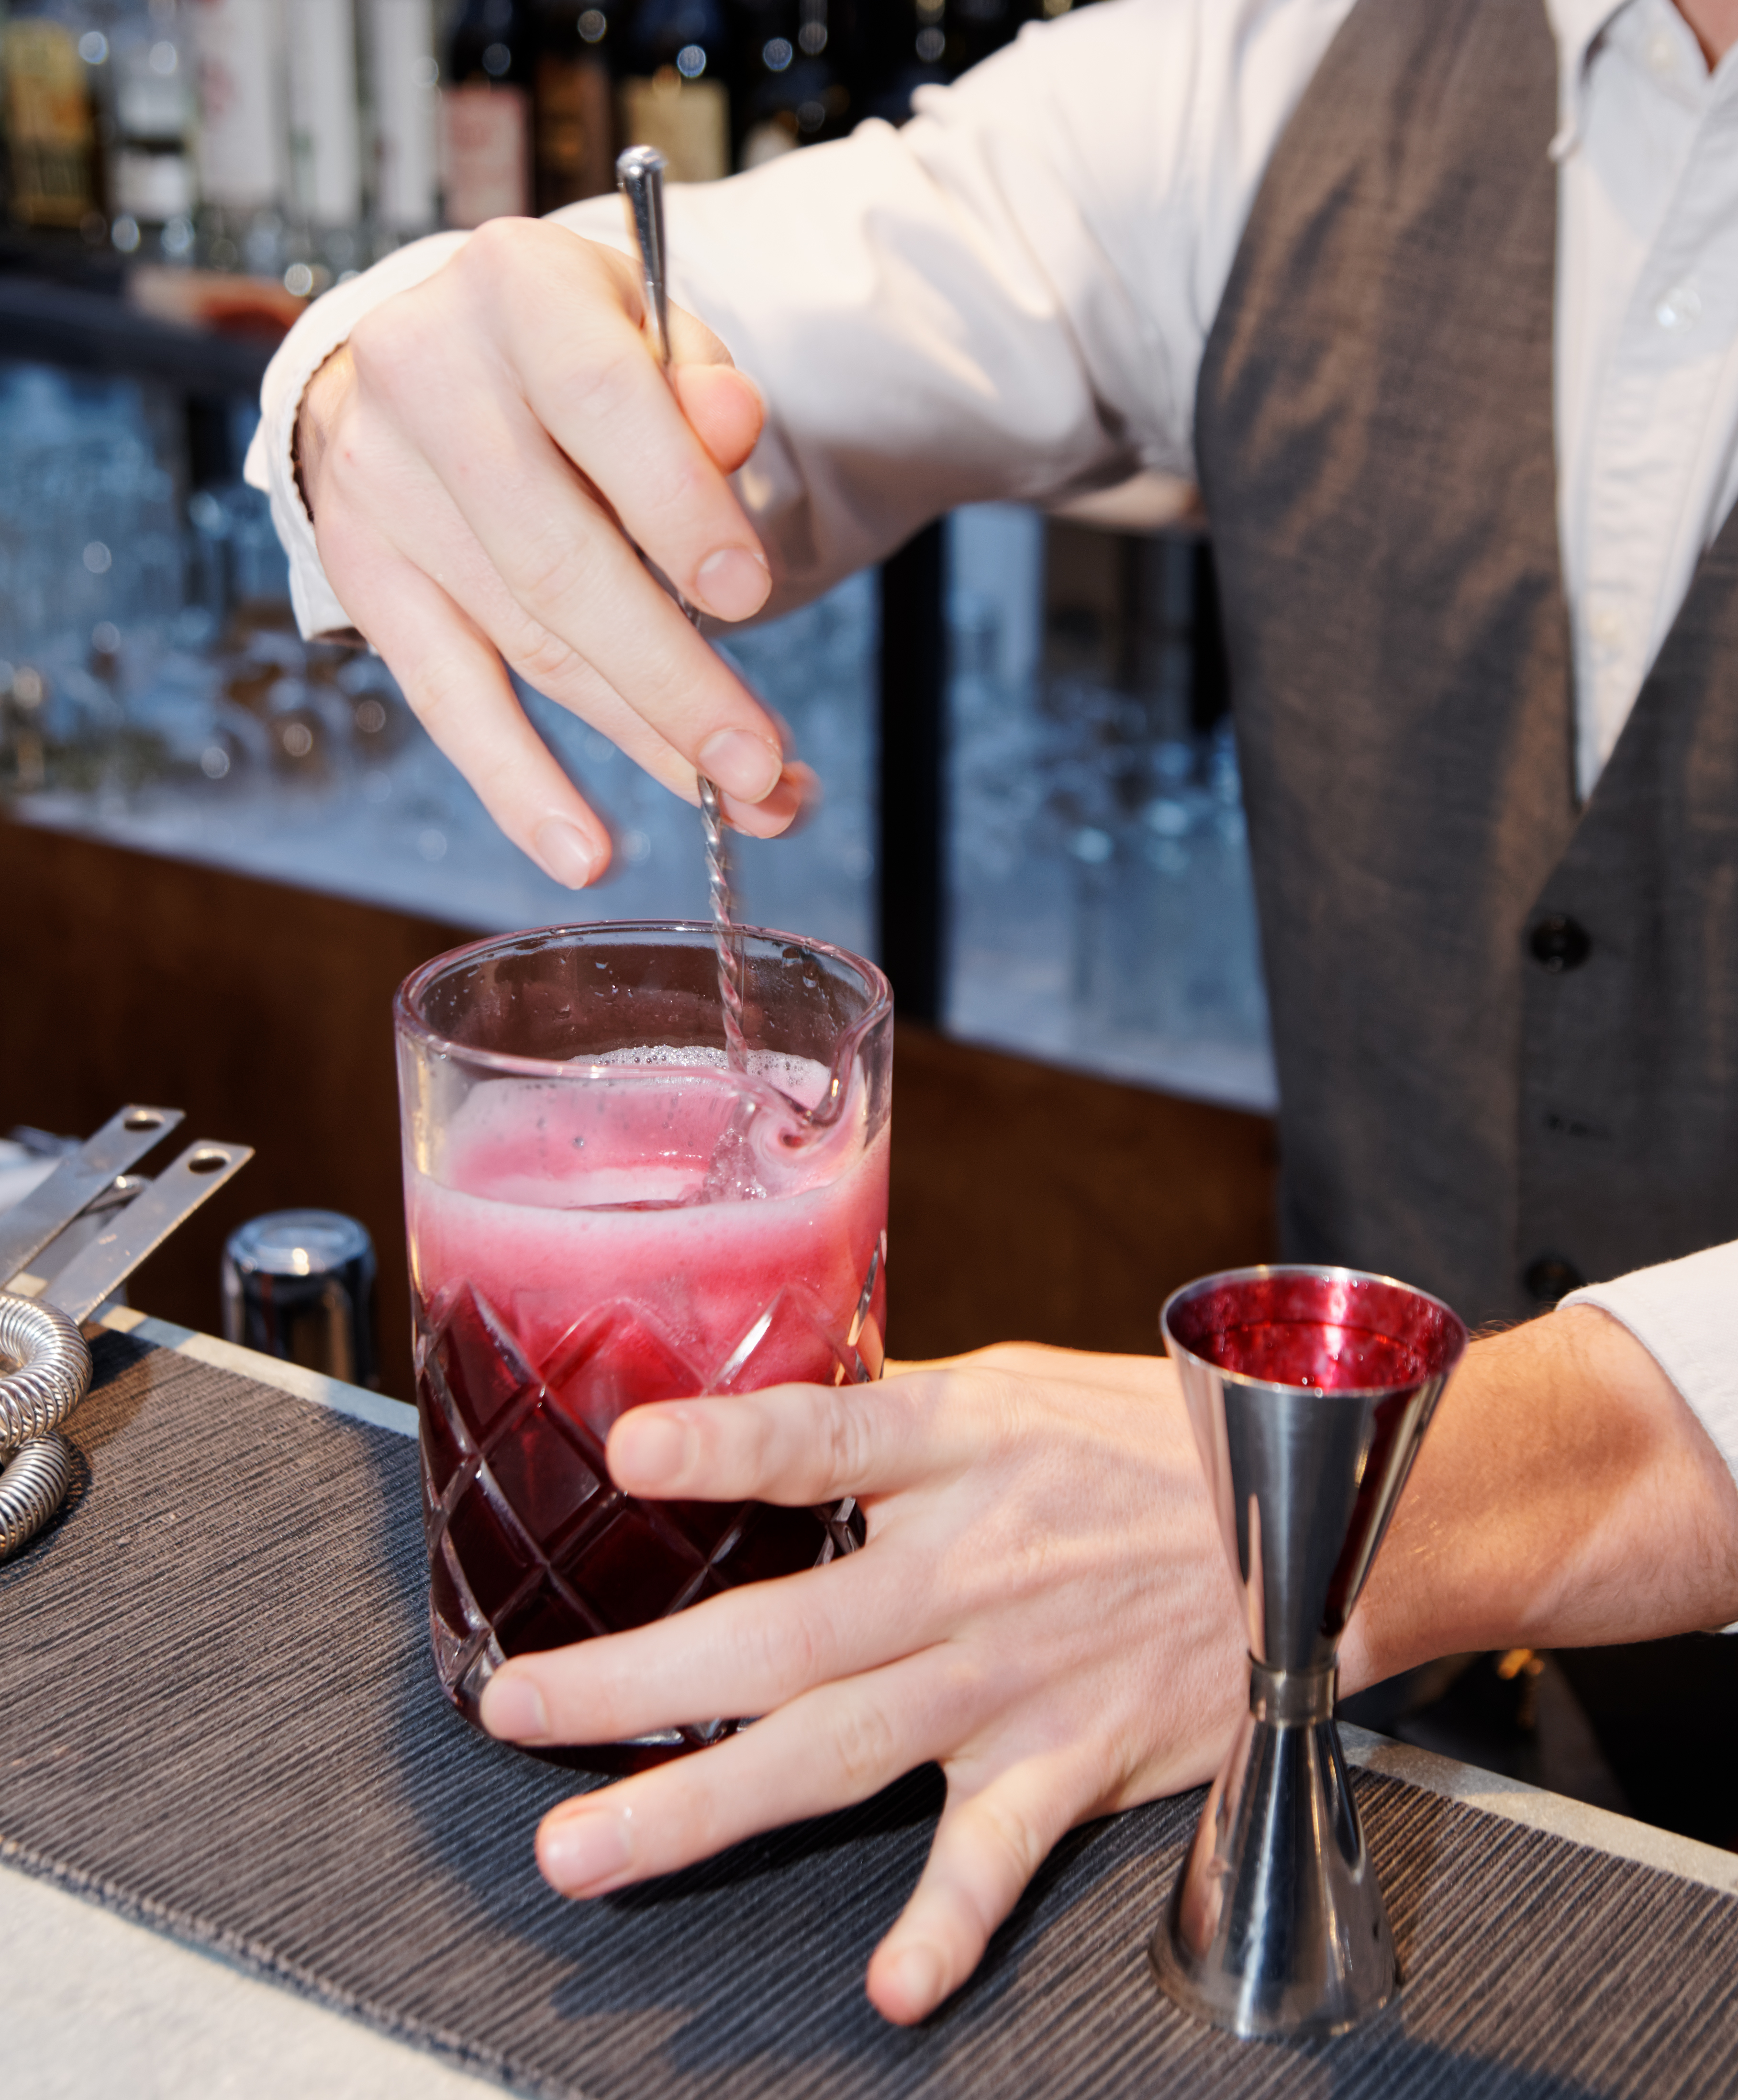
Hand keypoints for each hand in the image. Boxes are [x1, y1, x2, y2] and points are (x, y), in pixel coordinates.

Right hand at [294, 218, 811, 887]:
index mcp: (516, 293)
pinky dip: (518, 783)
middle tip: (761, 764)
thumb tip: (734, 426)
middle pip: (559, 561)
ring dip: (641, 737)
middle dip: (673, 679)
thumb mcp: (647, 331)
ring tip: (743, 799)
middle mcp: (425, 382)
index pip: (603, 409)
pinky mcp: (360, 576)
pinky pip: (445, 698)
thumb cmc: (568, 352)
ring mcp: (379, 488)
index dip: (680, 510)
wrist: (430, 347)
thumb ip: (697, 385)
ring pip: (525, 642)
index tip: (750, 598)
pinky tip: (582, 849)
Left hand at [478, 1344, 1247, 2023]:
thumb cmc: (1151, 1443)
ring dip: (706, 1808)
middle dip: (639, 1679)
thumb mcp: (1014, 1385)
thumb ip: (886, 1409)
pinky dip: (946, 1925)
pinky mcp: (1073, 1758)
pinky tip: (889, 1985)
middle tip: (520, 1711)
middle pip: (785, 1633)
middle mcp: (972, 1567)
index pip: (828, 1437)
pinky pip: (998, 1857)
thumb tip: (765, 1400)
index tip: (630, 1454)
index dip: (729, 1444)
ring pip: (839, 1750)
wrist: (1309, 1527)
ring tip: (589, 1852)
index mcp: (960, 1447)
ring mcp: (1016, 1676)